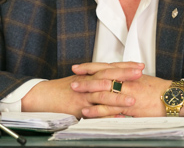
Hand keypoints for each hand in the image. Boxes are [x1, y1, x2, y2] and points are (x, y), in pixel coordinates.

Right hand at [20, 62, 142, 117]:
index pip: (110, 68)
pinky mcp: (79, 108)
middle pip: (109, 76)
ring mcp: (84, 96)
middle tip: (140, 73)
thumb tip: (111, 79)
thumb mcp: (80, 80)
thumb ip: (95, 79)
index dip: (125, 66)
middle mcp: (87, 83)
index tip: (139, 65)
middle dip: (126, 75)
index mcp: (89, 75)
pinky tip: (116, 117)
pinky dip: (106, 115)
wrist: (43, 96)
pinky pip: (94, 112)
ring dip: (119, 97)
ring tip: (133, 99)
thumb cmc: (62, 89)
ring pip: (103, 95)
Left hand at [70, 62, 178, 117]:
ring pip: (104, 91)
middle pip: (102, 77)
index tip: (78, 67)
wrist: (172, 97)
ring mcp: (127, 93)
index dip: (91, 67)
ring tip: (76, 93)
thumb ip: (128, 77)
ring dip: (88, 92)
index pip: (105, 67)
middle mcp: (126, 81)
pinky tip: (87, 112)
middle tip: (73, 78)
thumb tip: (117, 76)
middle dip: (86, 78)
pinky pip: (111, 108)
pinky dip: (97, 110)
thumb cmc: (158, 89)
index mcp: (127, 73)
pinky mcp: (129, 107)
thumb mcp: (141, 79)